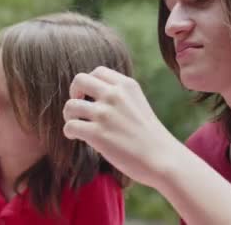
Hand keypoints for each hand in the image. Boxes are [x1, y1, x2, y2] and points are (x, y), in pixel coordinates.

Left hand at [62, 66, 180, 186]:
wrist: (161, 158)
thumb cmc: (149, 135)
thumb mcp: (138, 103)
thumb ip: (119, 95)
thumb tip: (92, 96)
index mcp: (127, 84)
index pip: (98, 71)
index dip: (89, 84)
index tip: (90, 97)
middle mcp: (115, 95)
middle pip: (79, 80)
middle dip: (74, 93)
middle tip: (79, 109)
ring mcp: (105, 113)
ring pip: (70, 105)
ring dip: (69, 116)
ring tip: (77, 125)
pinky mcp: (97, 134)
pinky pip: (70, 126)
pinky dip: (69, 132)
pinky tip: (78, 138)